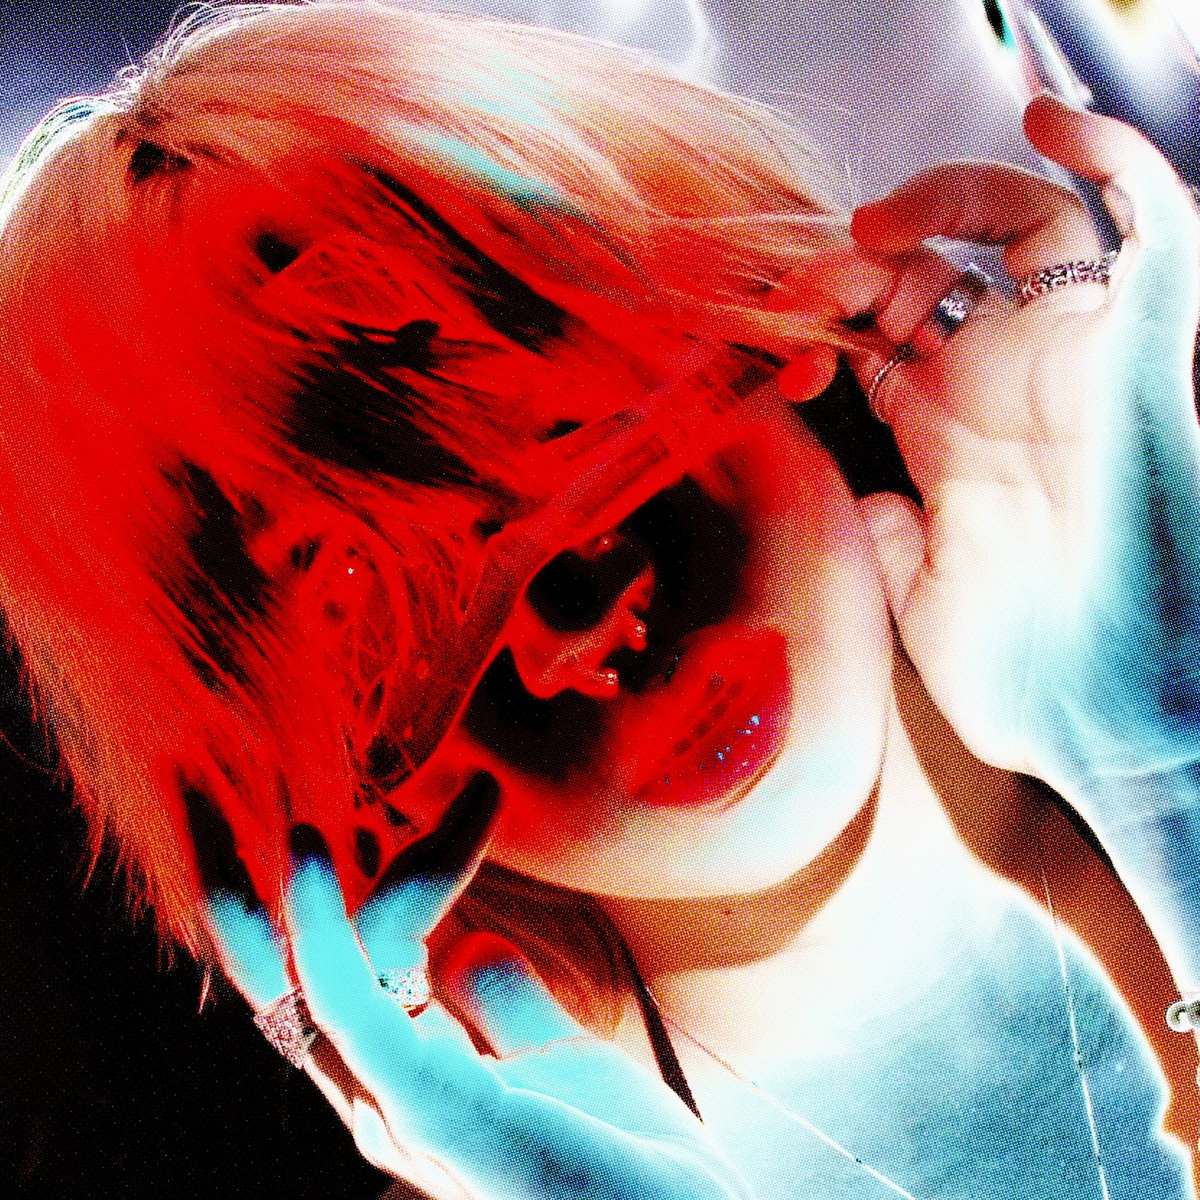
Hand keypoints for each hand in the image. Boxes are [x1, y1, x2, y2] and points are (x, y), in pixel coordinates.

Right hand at [196, 773, 747, 1199]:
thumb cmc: (622, 1157)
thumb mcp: (557, 1059)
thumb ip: (505, 1001)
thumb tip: (467, 942)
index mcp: (405, 1076)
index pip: (334, 968)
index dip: (327, 887)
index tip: (354, 805)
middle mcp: (382, 1094)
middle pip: (287, 982)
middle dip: (242, 895)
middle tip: (202, 801)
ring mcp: (402, 1108)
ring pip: (310, 990)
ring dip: (294, 901)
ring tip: (295, 823)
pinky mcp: (439, 1112)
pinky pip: (360, 1012)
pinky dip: (326, 932)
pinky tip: (311, 862)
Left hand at [847, 97, 1199, 982]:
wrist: (1100, 716)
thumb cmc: (1012, 667)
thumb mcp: (901, 585)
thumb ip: (870, 520)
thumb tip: (848, 487)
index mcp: (946, 425)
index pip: (878, 324)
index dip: (814, 314)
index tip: (766, 344)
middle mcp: (1004, 381)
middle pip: (932, 264)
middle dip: (851, 261)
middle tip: (800, 294)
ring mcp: (1067, 360)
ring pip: (1019, 222)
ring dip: (943, 198)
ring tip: (878, 227)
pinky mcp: (1136, 351)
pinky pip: (1144, 224)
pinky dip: (1109, 157)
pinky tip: (1051, 119)